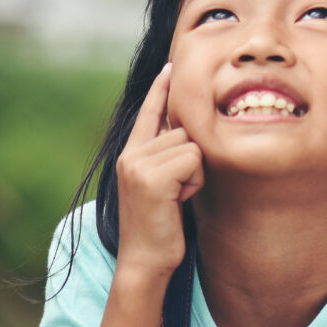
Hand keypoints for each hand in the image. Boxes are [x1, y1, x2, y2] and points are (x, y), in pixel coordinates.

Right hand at [114, 64, 203, 277]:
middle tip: (178, 192)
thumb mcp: (165, 185)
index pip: (149, 113)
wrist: (146, 260)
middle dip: (193, 162)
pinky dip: (195, 182)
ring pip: (192, 145)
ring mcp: (137, 164)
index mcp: (131, 154)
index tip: (171, 66)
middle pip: (185, 131)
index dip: (161, 90)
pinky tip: (178, 201)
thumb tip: (192, 134)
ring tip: (176, 197)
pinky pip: (194, 160)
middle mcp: (130, 154)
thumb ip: (170, 157)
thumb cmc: (163, 226)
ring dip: (195, 174)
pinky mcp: (151, 177)